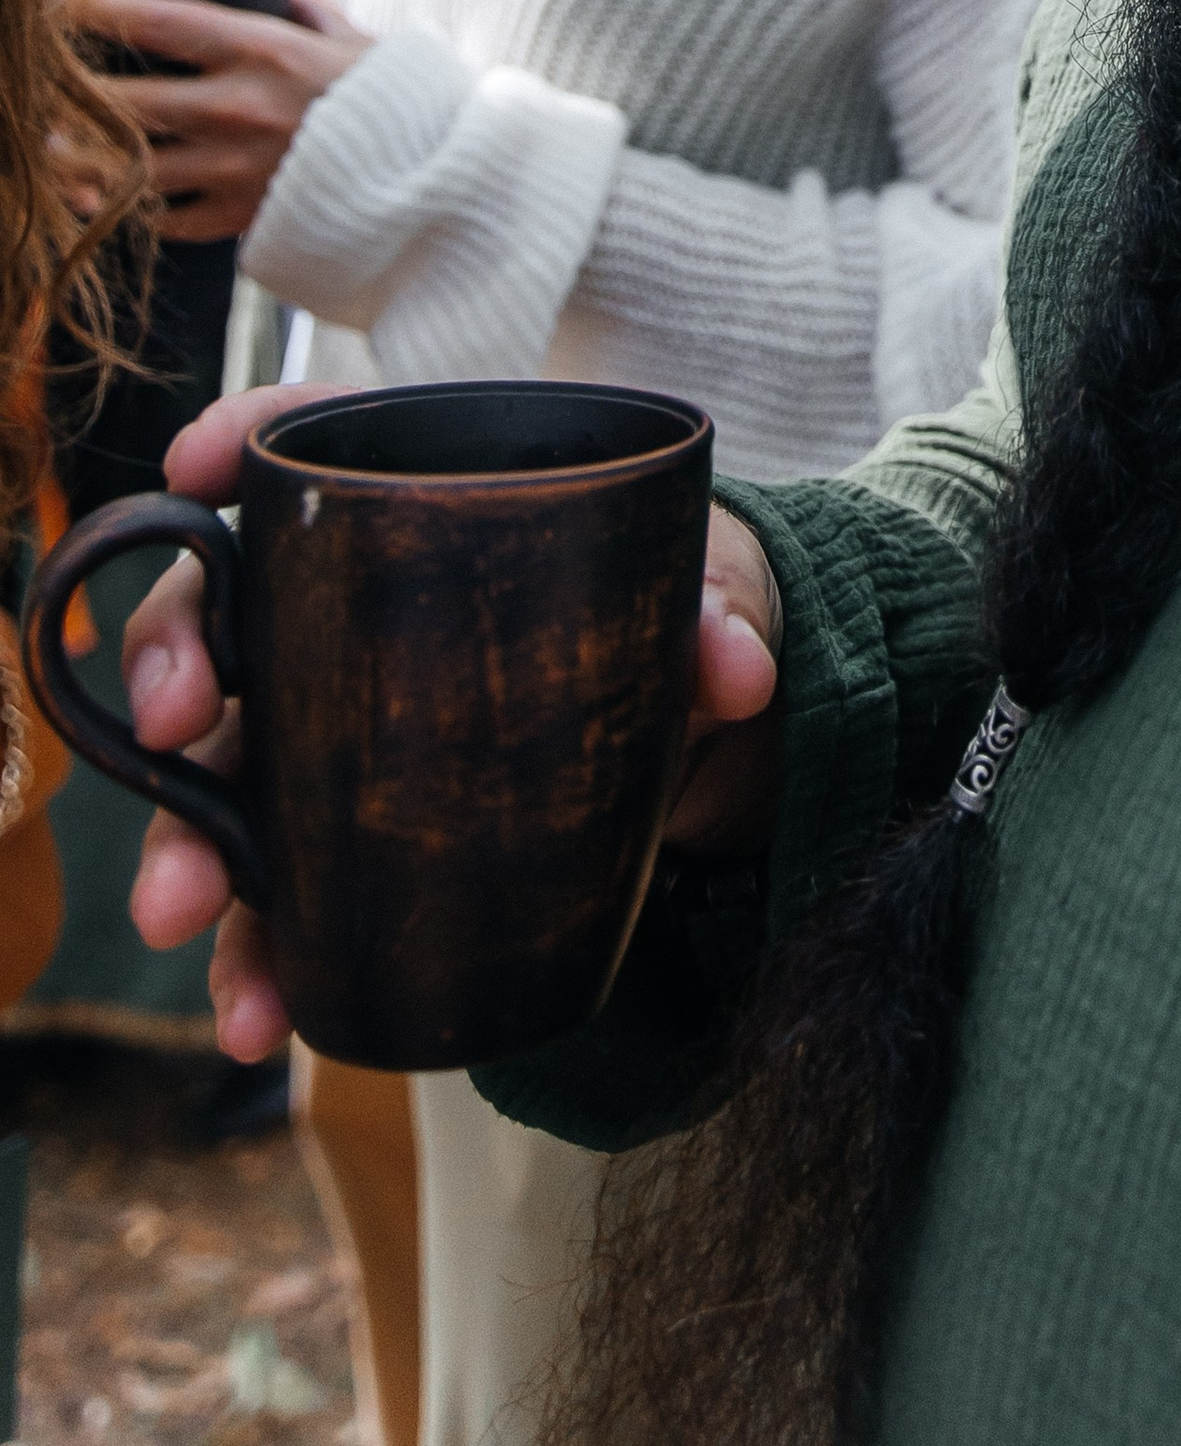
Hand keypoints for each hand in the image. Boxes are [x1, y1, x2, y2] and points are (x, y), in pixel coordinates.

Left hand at [55, 0, 369, 238]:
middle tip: (32, 85)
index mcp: (262, 50)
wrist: (434, 186)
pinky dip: (128, 207)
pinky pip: (160, 217)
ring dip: (78, 160)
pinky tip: (100, 198)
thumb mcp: (357, 41)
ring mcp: (231, 169)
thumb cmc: (397, 103)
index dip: (92, 6)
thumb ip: (316, 8)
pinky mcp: (236, 219)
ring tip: (47, 151)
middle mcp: (236, 108)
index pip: (155, 21)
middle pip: (121, 99)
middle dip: (65, 93)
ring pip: (125, 166)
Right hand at [127, 393, 785, 1060]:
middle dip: (171, 665)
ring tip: (183, 916)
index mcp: (423, 505)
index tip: (193, 465)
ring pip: (218, 774)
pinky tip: (256, 1017)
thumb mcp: (707, 589)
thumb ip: (725, 608)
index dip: (241, 439)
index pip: (312, 443)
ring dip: (183, 845)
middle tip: (173, 728)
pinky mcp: (344, 840)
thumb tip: (733, 670)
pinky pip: (274, 899)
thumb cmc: (667, 614)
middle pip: (220, 613)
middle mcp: (341, 613)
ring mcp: (328, 733)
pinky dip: (256, 957)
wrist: (686, 734)